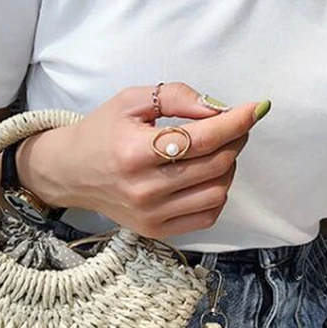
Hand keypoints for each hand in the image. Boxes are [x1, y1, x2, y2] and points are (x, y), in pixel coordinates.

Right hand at [19, 82, 268, 238]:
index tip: (256, 108)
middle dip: (235, 140)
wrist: (70, 173)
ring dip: (228, 167)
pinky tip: (205, 177)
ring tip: (216, 151)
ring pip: (218, 191)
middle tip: (232, 126)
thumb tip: (218, 109)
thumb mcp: (131, 101)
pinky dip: (217, 193)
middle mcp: (143, 188)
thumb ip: (176, 97)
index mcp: (134, 151)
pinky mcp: (155, 230)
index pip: (202, 138)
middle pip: (216, 165)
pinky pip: (207, 216)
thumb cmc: (102, 132)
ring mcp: (150, 214)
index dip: (236, 121)